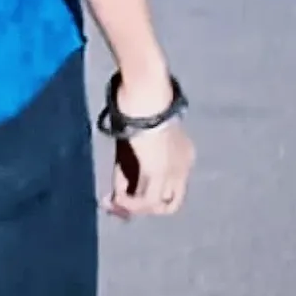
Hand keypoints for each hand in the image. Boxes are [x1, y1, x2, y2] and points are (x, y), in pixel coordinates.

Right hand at [104, 72, 194, 220]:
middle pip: (169, 203)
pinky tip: (114, 196)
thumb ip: (129, 163)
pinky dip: (128, 202)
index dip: (148, 195)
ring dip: (132, 206)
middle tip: (118, 205)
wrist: (144, 88)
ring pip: (157, 205)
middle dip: (143, 208)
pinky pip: (144, 200)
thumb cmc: (138, 100)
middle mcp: (183, 165)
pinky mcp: (157, 171)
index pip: (170, 187)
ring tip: (111, 200)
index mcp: (183, 153)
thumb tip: (117, 190)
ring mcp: (173, 170)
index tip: (123, 194)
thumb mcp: (135, 137)